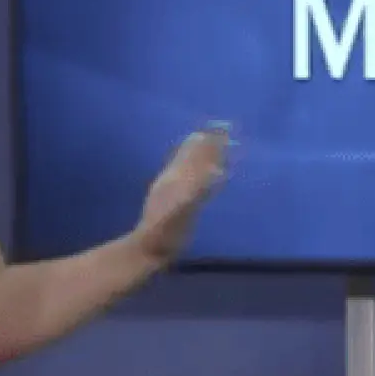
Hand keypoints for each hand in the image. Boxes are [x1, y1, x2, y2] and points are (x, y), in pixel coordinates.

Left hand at [131, 126, 228, 264]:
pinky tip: (209, 170)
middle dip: (210, 142)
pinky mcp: (177, 199)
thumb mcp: (180, 213)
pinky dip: (202, 170)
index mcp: (177, 178)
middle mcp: (175, 178)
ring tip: (216, 140)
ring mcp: (174, 187)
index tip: (226, 127)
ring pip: (191, 163)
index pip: (197, 154)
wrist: (148, 248)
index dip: (211, 142)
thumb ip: (196, 193)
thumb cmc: (165, 234)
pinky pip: (191, 177)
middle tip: (226, 127)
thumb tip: (216, 171)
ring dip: (205, 152)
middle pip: (194, 155)